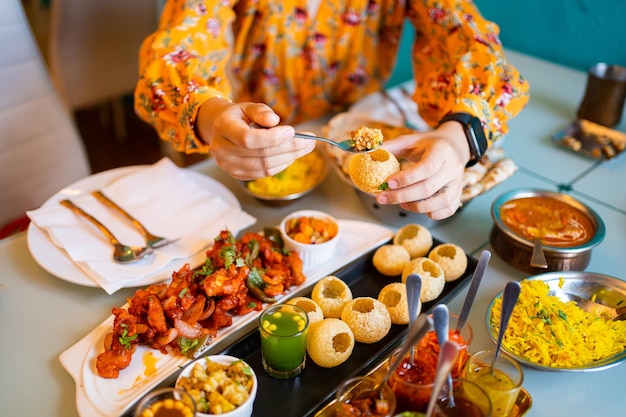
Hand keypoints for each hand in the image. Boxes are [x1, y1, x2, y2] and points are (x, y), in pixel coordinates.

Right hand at [195, 98, 314, 179]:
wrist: (222, 130)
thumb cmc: (239, 117)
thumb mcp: (248, 106)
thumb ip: (261, 111)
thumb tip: (275, 120)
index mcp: (224, 128)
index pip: (249, 139)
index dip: (272, 137)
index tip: (293, 131)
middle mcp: (223, 150)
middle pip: (261, 155)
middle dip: (290, 148)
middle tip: (311, 141)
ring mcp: (229, 166)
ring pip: (265, 167)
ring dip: (290, 158)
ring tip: (305, 148)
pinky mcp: (238, 175)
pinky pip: (264, 173)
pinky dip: (281, 164)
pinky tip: (291, 155)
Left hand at [375, 122, 470, 219]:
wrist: (454, 147)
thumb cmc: (428, 145)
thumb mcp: (410, 141)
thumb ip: (390, 147)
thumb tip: (367, 153)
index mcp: (442, 150)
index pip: (426, 167)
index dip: (406, 178)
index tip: (387, 183)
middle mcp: (453, 167)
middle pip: (429, 188)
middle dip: (402, 196)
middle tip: (382, 198)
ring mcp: (458, 182)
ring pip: (440, 202)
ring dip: (417, 207)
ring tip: (401, 203)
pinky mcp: (459, 194)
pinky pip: (448, 210)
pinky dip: (432, 213)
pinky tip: (417, 207)